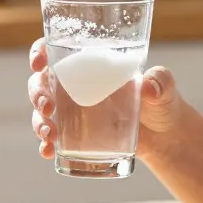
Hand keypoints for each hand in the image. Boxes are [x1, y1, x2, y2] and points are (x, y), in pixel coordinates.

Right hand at [27, 37, 185, 159]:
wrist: (165, 135)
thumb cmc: (162, 101)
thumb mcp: (165, 87)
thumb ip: (160, 81)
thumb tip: (149, 87)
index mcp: (90, 64)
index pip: (55, 50)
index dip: (39, 52)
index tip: (39, 62)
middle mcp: (75, 85)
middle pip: (41, 82)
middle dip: (37, 93)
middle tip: (47, 107)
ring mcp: (73, 111)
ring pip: (42, 111)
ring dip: (38, 121)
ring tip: (49, 134)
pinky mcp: (76, 135)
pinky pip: (52, 138)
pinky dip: (46, 145)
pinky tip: (49, 152)